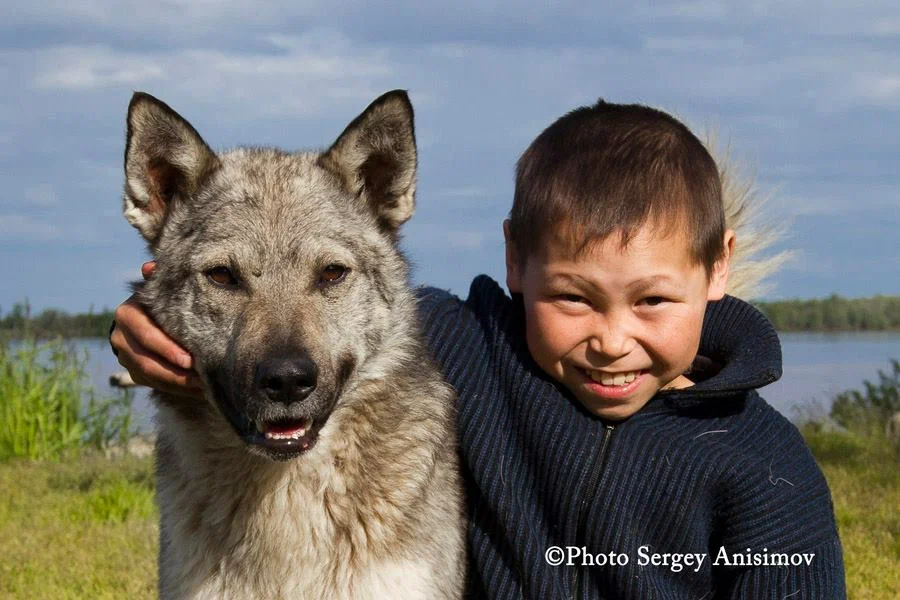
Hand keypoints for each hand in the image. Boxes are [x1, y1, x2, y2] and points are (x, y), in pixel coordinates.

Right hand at [110, 261, 202, 397]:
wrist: (148, 317)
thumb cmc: (164, 301)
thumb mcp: (161, 290)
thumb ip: (160, 280)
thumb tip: (149, 268)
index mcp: (128, 314)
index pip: (147, 335)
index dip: (167, 349)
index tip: (190, 360)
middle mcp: (120, 337)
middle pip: (147, 361)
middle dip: (175, 372)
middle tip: (201, 378)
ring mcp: (125, 357)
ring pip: (150, 376)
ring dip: (177, 384)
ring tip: (203, 386)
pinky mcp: (134, 372)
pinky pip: (154, 384)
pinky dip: (176, 388)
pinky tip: (197, 390)